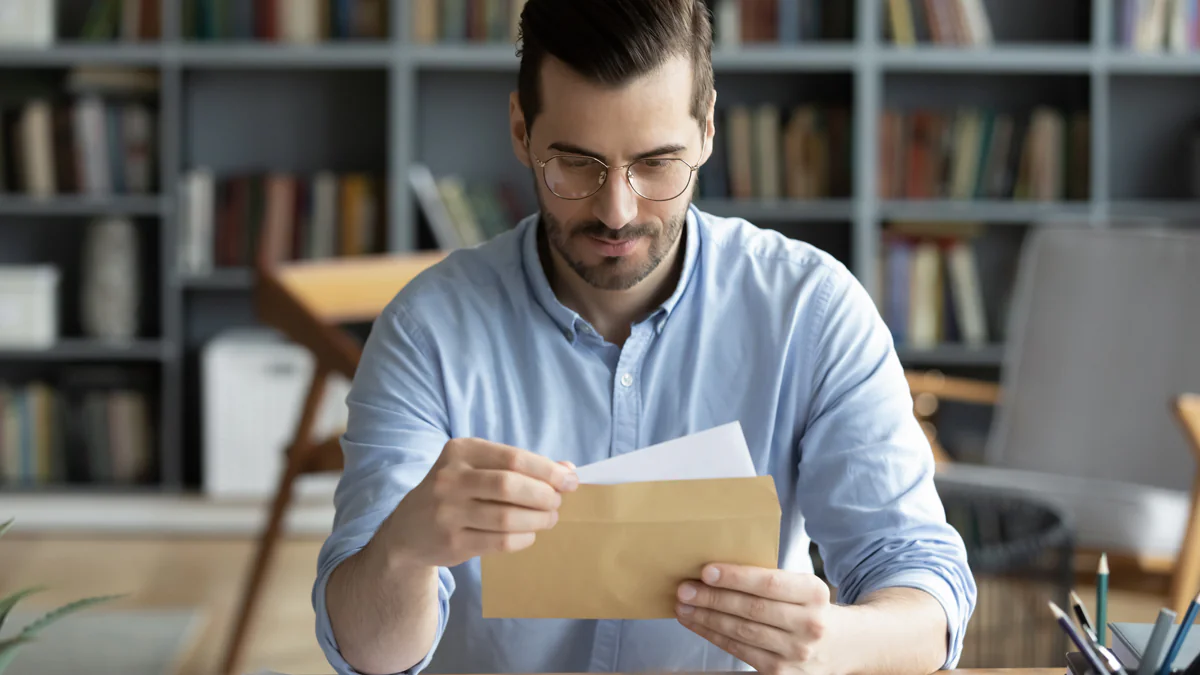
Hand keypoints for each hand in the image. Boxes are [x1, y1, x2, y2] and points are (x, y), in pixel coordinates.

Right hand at [378, 438, 577, 567]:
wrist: (408, 530)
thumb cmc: (456, 493)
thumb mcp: (479, 469)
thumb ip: (521, 467)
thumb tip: (568, 469)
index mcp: (460, 451)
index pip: (514, 458)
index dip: (548, 470)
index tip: (570, 480)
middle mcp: (450, 478)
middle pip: (509, 486)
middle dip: (544, 495)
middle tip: (558, 502)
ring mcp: (448, 512)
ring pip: (506, 517)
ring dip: (538, 519)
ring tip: (549, 519)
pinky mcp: (452, 542)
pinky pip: (499, 541)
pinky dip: (523, 538)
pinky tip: (529, 533)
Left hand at [675, 564, 843, 674]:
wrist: (847, 646)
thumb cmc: (812, 609)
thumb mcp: (804, 588)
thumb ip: (771, 581)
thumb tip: (717, 573)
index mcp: (814, 593)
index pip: (769, 583)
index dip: (736, 578)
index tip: (706, 571)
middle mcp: (809, 624)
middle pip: (751, 609)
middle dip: (712, 599)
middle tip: (684, 589)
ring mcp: (796, 653)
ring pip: (741, 633)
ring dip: (707, 619)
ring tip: (684, 606)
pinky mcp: (782, 674)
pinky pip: (740, 652)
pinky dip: (715, 637)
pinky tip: (698, 624)